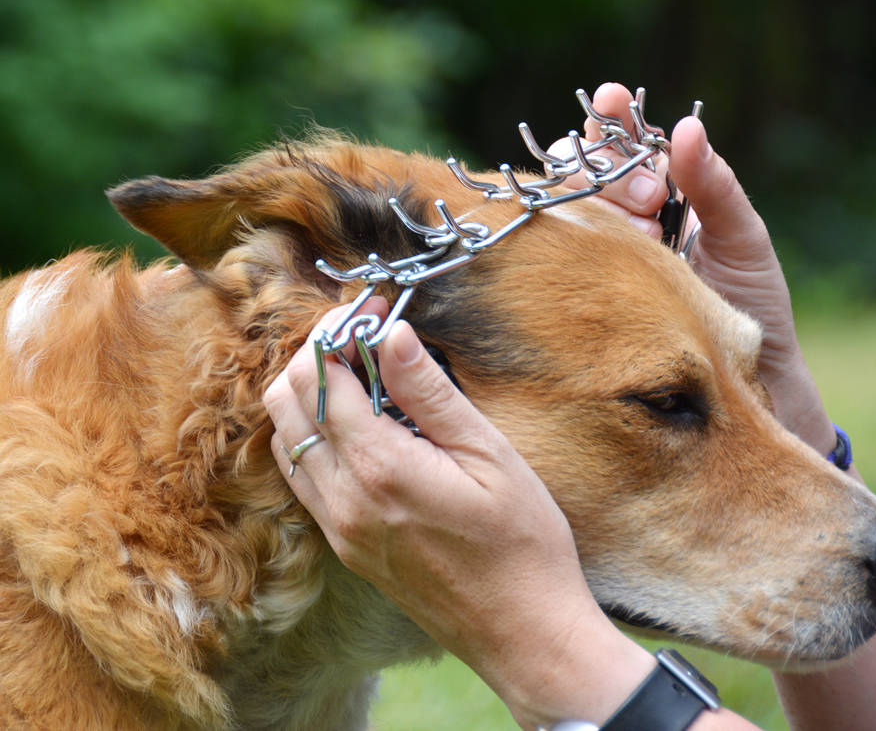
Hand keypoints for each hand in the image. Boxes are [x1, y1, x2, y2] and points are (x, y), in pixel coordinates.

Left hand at [263, 304, 655, 729]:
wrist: (523, 630)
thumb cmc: (522, 541)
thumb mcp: (488, 454)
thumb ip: (430, 392)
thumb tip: (393, 333)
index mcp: (380, 467)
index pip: (322, 378)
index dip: (339, 331)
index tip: (371, 310)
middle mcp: (344, 499)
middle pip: (288, 404)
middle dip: (314, 357)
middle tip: (361, 337)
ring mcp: (339, 528)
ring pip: (286, 442)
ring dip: (308, 397)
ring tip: (358, 377)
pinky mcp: (346, 547)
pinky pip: (304, 478)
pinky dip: (313, 439)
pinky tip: (357, 429)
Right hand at [561, 83, 833, 452]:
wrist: (742, 378)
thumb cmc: (751, 305)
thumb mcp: (741, 239)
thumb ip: (714, 186)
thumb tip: (686, 127)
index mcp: (664, 193)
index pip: (625, 142)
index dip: (611, 116)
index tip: (609, 99)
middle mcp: (624, 217)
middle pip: (584, 166)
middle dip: (611, 170)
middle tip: (654, 199)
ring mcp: (599, 252)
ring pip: (566, 204)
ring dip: (599, 206)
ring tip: (647, 235)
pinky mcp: (583, 287)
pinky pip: (559, 250)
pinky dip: (575, 239)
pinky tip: (609, 252)